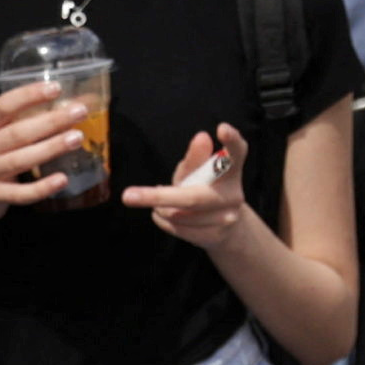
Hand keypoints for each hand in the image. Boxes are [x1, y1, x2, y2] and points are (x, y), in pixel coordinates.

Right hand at [0, 81, 89, 220]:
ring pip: (20, 160)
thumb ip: (25, 120)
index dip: (29, 95)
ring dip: (50, 148)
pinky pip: (21, 193)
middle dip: (50, 121)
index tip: (56, 88)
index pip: (4, 105)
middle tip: (79, 112)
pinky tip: (63, 179)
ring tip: (76, 138)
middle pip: (18, 132)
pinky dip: (42, 187)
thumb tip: (73, 103)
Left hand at [122, 124, 253, 246]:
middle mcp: (234, 193)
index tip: (222, 128)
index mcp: (230, 169)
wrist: (224, 227)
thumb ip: (195, 158)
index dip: (232, 140)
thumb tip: (201, 137)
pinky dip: (163, 221)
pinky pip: (178, 230)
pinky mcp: (217, 236)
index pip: (237, 152)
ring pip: (178, 215)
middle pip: (192, 197)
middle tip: (127, 196)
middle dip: (158, 198)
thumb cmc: (204, 188)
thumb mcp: (196, 171)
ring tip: (159, 202)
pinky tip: (163, 215)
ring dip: (160, 208)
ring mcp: (227, 217)